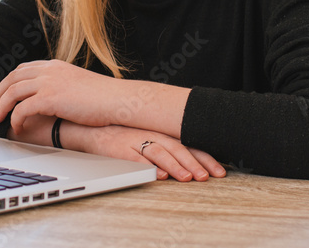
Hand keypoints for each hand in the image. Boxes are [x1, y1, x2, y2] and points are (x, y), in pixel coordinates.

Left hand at [0, 60, 122, 132]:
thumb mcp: (77, 84)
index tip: (3, 92)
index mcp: (55, 66)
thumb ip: (61, 85)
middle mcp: (49, 71)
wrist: (117, 100)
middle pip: (13, 77)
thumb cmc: (103, 97)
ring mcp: (48, 83)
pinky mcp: (49, 98)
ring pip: (13, 92)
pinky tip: (18, 128)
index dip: (10, 81)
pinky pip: (22, 109)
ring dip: (2, 106)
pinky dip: (16, 119)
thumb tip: (52, 98)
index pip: (24, 69)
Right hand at [62, 122, 226, 181]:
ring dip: (175, 165)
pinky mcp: (119, 148)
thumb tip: (192, 160)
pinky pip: (135, 158)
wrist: (89, 129)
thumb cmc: (121, 134)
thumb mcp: (147, 135)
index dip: (204, 156)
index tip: (219, 170)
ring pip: (159, 152)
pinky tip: (158, 175)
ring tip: (187, 178)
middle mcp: (149, 133)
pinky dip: (147, 167)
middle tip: (208, 177)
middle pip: (177, 147)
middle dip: (195, 163)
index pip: (187, 143)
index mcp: (159, 130)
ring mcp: (134, 139)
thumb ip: (166, 144)